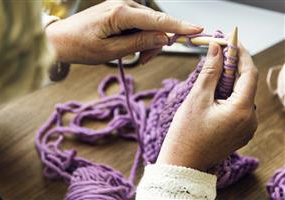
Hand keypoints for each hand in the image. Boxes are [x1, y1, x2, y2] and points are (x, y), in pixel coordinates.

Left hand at [45, 0, 202, 64]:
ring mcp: (122, 6)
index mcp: (120, 12)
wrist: (61, 40)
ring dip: (148, 42)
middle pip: (156, 23)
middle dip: (157, 42)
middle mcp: (124, 4)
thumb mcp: (111, 51)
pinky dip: (141, 38)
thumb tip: (164, 38)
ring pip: (150, 25)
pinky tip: (132, 48)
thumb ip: (139, 43)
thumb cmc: (80, 46)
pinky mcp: (121, 11)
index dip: (179, 26)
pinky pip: (140, 24)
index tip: (197, 29)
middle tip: (145, 59)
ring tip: (136, 56)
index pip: (157, 20)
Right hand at [157, 42, 257, 170]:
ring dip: (228, 81)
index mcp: (242, 110)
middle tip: (216, 53)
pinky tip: (212, 93)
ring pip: (241, 95)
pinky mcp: (240, 132)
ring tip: (210, 75)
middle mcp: (250, 120)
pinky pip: (238, 107)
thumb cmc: (186, 134)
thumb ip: (210, 71)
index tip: (230, 40)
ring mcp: (246, 128)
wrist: (182, 163)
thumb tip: (217, 48)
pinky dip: (227, 95)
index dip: (240, 53)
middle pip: (245, 83)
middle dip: (232, 66)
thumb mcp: (197, 98)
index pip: (248, 72)